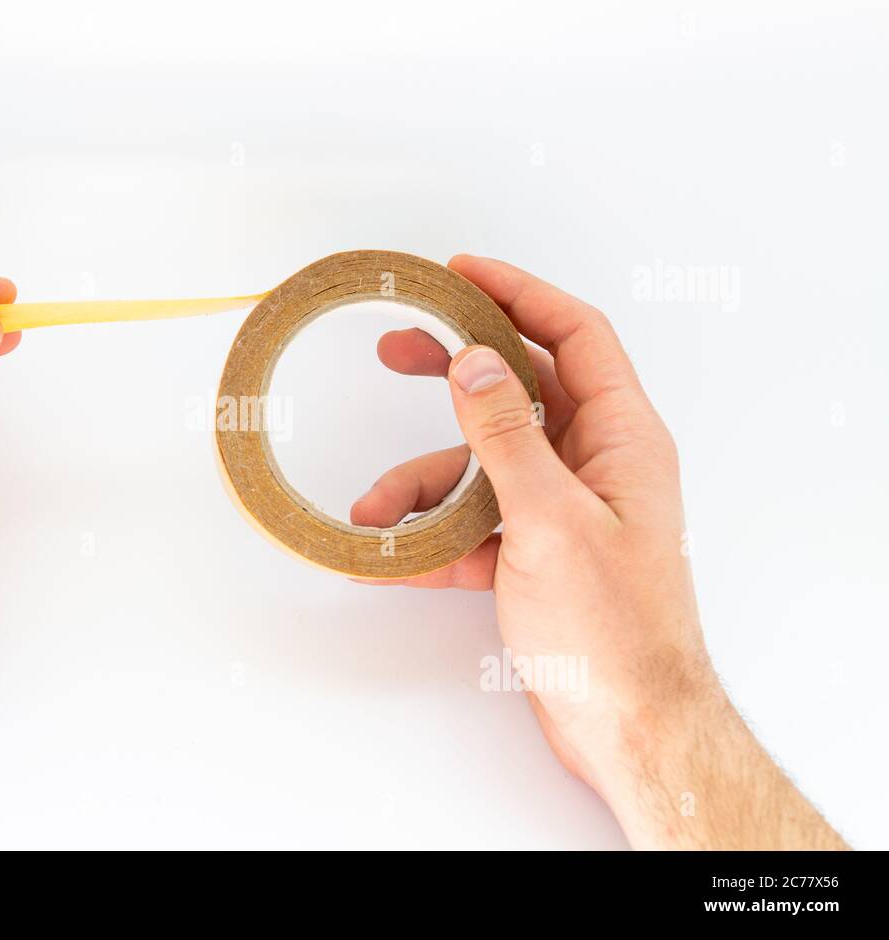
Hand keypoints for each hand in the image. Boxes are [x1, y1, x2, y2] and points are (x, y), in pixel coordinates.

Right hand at [351, 254, 844, 848]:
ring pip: (483, 466)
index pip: (575, 336)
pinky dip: (432, 535)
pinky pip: (475, 523)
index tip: (459, 272)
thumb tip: (477, 363)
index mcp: (621, 439)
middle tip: (394, 351)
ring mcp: (563, 508)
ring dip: (422, 483)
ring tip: (372, 512)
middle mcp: (596, 463)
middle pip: (520, 391)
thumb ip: (507, 438)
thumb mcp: (550, 522)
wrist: (629, 727)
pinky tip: (387, 557)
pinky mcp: (536, 553)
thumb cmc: (612, 630)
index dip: (518, 293)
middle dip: (453, 375)